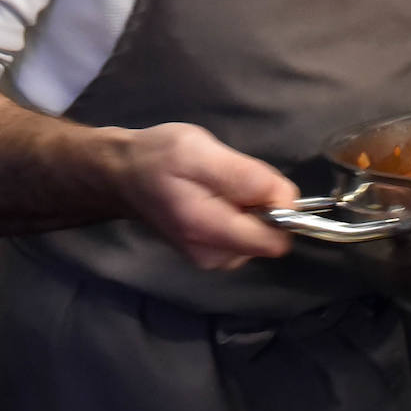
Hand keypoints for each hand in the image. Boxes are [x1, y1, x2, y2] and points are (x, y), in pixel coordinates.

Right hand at [110, 122, 298, 269]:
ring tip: (217, 184)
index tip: (256, 181)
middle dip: (263, 204)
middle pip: (271, 235)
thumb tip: (287, 200)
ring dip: (251, 206)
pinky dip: (241, 211)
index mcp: (210, 234)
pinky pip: (248, 232)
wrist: (122, 175)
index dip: (279, 207)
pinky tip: (216, 195)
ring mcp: (213, 258)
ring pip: (262, 233)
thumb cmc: (158, 157)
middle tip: (228, 178)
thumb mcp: (200, 151)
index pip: (275, 240)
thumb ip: (246, 177)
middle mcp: (214, 257)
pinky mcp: (213, 252)